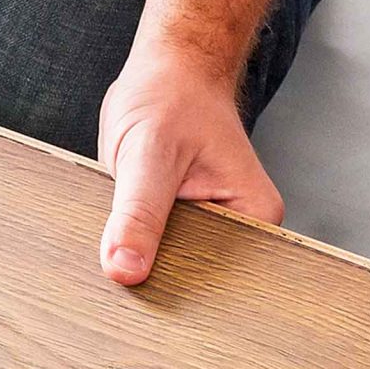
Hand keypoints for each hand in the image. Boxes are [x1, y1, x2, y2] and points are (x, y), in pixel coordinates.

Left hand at [95, 46, 283, 286]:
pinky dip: (129, 243)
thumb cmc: (171, 98)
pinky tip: (114, 238)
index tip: (141, 296)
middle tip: (117, 274)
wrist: (164, 72)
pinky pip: (150, 246)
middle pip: (193, 276)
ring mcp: (207, 226)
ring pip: (167, 263)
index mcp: (255, 217)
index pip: (221, 279)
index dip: (180, 290)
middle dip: (155, 274)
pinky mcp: (177, 221)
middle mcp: (238, 228)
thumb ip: (138, 213)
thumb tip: (125, 269)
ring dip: (138, 257)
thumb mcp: (151, 155)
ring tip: (116, 249)